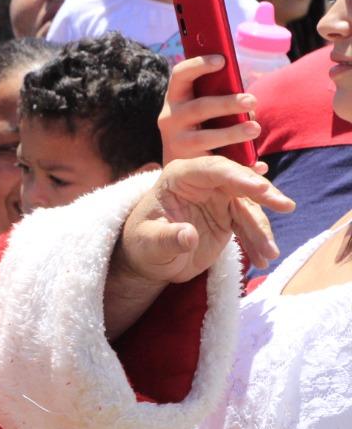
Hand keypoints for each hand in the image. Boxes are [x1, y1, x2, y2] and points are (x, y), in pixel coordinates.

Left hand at [118, 156, 293, 283]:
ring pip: (248, 205)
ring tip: (269, 254)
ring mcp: (217, 198)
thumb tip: (188, 236)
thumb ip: (167, 238)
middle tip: (285, 205)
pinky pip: (249, 224)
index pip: (211, 169)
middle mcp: (201, 182)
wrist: (150, 258)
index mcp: (179, 176)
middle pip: (237, 180)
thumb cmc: (142, 244)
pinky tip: (263, 259)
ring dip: (262, 228)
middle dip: (262, 192)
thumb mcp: (149, 243)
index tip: (260, 186)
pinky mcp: (227, 215)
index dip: (237, 175)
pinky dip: (258, 241)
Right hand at [159, 56, 263, 171]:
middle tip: (252, 101)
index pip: (180, 75)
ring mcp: (177, 143)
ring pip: (205, 137)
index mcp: (175, 99)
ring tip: (255, 129)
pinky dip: (241, 164)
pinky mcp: (188, 166)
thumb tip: (248, 100)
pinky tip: (259, 164)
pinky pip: (216, 164)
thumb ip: (216, 98)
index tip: (222, 59)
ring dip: (233, 132)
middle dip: (227, 103)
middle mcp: (170, 119)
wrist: (179, 170)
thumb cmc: (200, 127)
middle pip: (199, 107)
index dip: (199, 65)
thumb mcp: (200, 109)